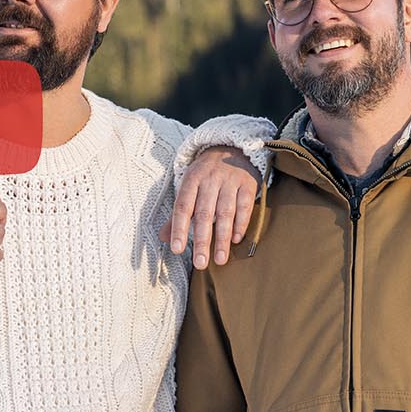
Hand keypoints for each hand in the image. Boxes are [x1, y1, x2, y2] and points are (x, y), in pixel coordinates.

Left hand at [162, 145, 258, 269]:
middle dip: (201, 240)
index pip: (183, 206)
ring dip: (222, 238)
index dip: (178, 228)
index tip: (176, 249)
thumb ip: (178, 213)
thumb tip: (163, 238)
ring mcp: (230, 181)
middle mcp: (210, 179)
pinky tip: (236, 240)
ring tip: (219, 259)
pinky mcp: (248, 184)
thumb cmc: (206, 174)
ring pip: (225, 213)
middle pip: (204, 213)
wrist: (233, 148)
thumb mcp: (189, 186)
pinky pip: (244, 206)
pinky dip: (240, 224)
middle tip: (200, 263)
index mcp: (192, 179)